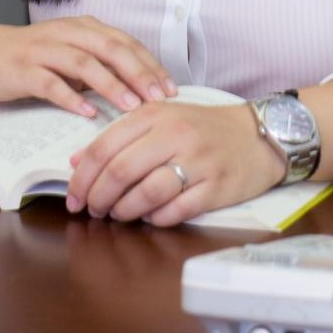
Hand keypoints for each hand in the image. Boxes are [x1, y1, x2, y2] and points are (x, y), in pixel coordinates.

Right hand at [0, 15, 175, 115]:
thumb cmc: (30, 58)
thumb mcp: (69, 56)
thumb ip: (100, 66)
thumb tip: (140, 90)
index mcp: (83, 28)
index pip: (126, 44)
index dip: (151, 65)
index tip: (172, 89)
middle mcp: (67, 33)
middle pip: (111, 49)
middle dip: (139, 74)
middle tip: (160, 98)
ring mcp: (44, 50)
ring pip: (84, 64)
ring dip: (111, 85)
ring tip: (131, 106)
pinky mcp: (23, 69)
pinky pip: (50, 83)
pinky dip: (71, 98)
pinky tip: (87, 113)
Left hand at [65, 100, 285, 226]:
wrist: (259, 135)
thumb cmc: (203, 128)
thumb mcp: (160, 119)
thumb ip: (119, 137)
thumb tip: (77, 161)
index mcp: (155, 113)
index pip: (104, 146)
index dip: (82, 177)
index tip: (74, 196)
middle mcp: (175, 134)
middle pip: (121, 171)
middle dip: (98, 197)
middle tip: (92, 211)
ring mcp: (198, 161)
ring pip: (146, 194)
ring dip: (125, 211)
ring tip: (118, 215)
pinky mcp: (216, 187)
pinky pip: (176, 211)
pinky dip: (156, 219)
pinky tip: (151, 217)